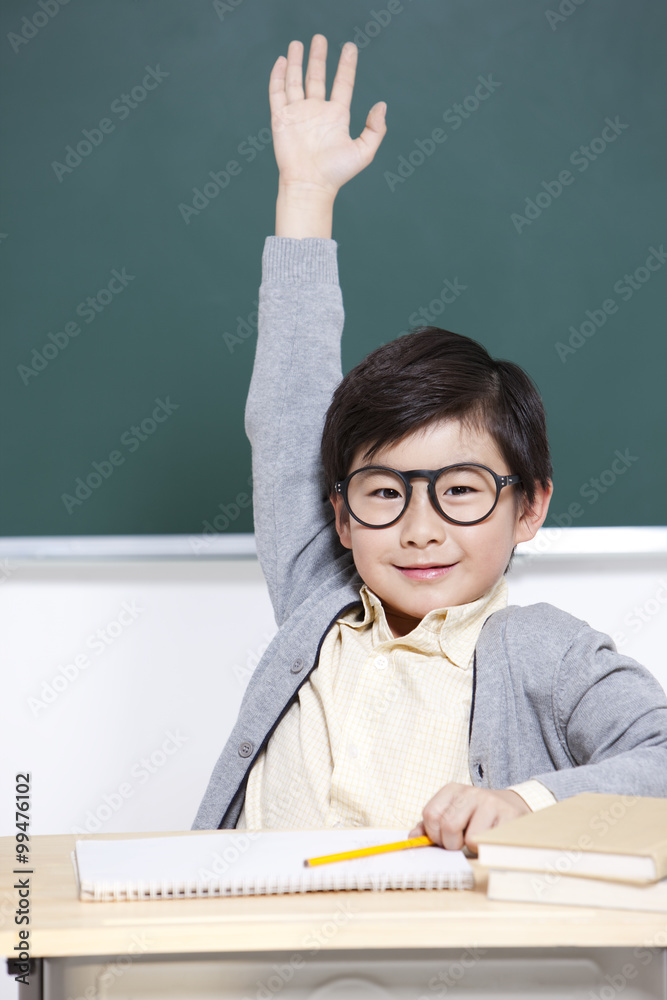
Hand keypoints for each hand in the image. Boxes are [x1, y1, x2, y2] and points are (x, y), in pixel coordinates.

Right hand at [269, 34, 386, 198]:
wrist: (309, 185)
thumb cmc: (336, 173)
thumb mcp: (364, 152)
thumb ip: (375, 129)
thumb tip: (382, 105)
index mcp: (336, 116)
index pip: (343, 84)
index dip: (346, 65)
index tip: (349, 48)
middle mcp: (317, 111)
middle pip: (317, 77)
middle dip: (318, 58)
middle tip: (320, 38)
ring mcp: (298, 114)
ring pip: (296, 81)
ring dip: (297, 62)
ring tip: (298, 43)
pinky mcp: (281, 119)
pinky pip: (278, 93)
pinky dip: (279, 76)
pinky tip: (283, 60)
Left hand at [408, 783, 529, 853]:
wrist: (510, 807)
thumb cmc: (475, 816)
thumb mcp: (451, 814)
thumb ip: (430, 826)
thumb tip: (412, 837)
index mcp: (452, 790)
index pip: (430, 814)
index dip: (434, 834)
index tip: (443, 837)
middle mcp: (471, 792)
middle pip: (448, 826)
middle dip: (452, 844)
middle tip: (461, 842)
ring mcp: (491, 803)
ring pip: (471, 838)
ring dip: (472, 847)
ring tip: (478, 839)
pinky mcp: (509, 817)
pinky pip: (491, 844)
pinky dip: (488, 849)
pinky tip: (491, 839)